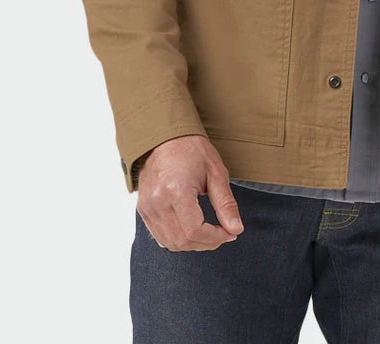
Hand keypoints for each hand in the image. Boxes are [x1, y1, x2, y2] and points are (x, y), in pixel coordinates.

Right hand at [136, 134, 244, 251]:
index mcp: (176, 191)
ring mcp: (147, 207)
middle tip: (223, 233)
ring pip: (170, 243)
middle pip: (182, 241)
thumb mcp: (216, 172)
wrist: (164, 136)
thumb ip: (226, 204)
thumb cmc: (192, 149)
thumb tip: (236, 229)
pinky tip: (191, 229)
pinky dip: (177, 239)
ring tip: (209, 233)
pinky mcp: (143, 209)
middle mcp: (157, 202)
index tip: (230, 233)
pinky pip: (159, 236)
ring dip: (193, 244)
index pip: (195, 231)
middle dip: (207, 243)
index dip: (216, 238)